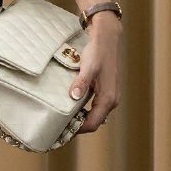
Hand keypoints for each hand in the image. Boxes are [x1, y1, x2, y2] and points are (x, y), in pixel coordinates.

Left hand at [68, 12, 121, 133]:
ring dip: (81, 118)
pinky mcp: (104, 90)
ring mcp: (108, 95)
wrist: (106, 38)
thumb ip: (82, 82)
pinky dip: (84, 110)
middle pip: (94, 121)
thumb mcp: (88, 67)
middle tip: (60, 127)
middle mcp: (110, 100)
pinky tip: (71, 106)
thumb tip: (74, 97)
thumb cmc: (98, 52)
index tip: (63, 132)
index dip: (79, 130)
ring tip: (63, 119)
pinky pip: (94, 106)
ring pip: (94, 114)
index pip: (93, 123)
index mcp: (108, 98)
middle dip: (78, 127)